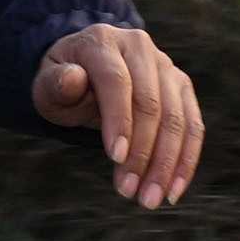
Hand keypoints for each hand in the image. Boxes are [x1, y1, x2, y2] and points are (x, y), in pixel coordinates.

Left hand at [32, 22, 203, 209]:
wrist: (83, 71)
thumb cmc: (61, 84)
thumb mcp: (47, 85)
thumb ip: (56, 84)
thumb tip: (73, 78)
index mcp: (103, 41)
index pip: (117, 81)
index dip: (119, 120)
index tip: (115, 159)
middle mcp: (140, 47)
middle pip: (151, 103)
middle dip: (143, 153)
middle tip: (129, 193)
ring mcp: (165, 66)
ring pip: (177, 118)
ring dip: (166, 164)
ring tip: (150, 199)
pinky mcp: (181, 87)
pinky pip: (192, 126)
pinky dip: (186, 160)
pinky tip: (173, 191)